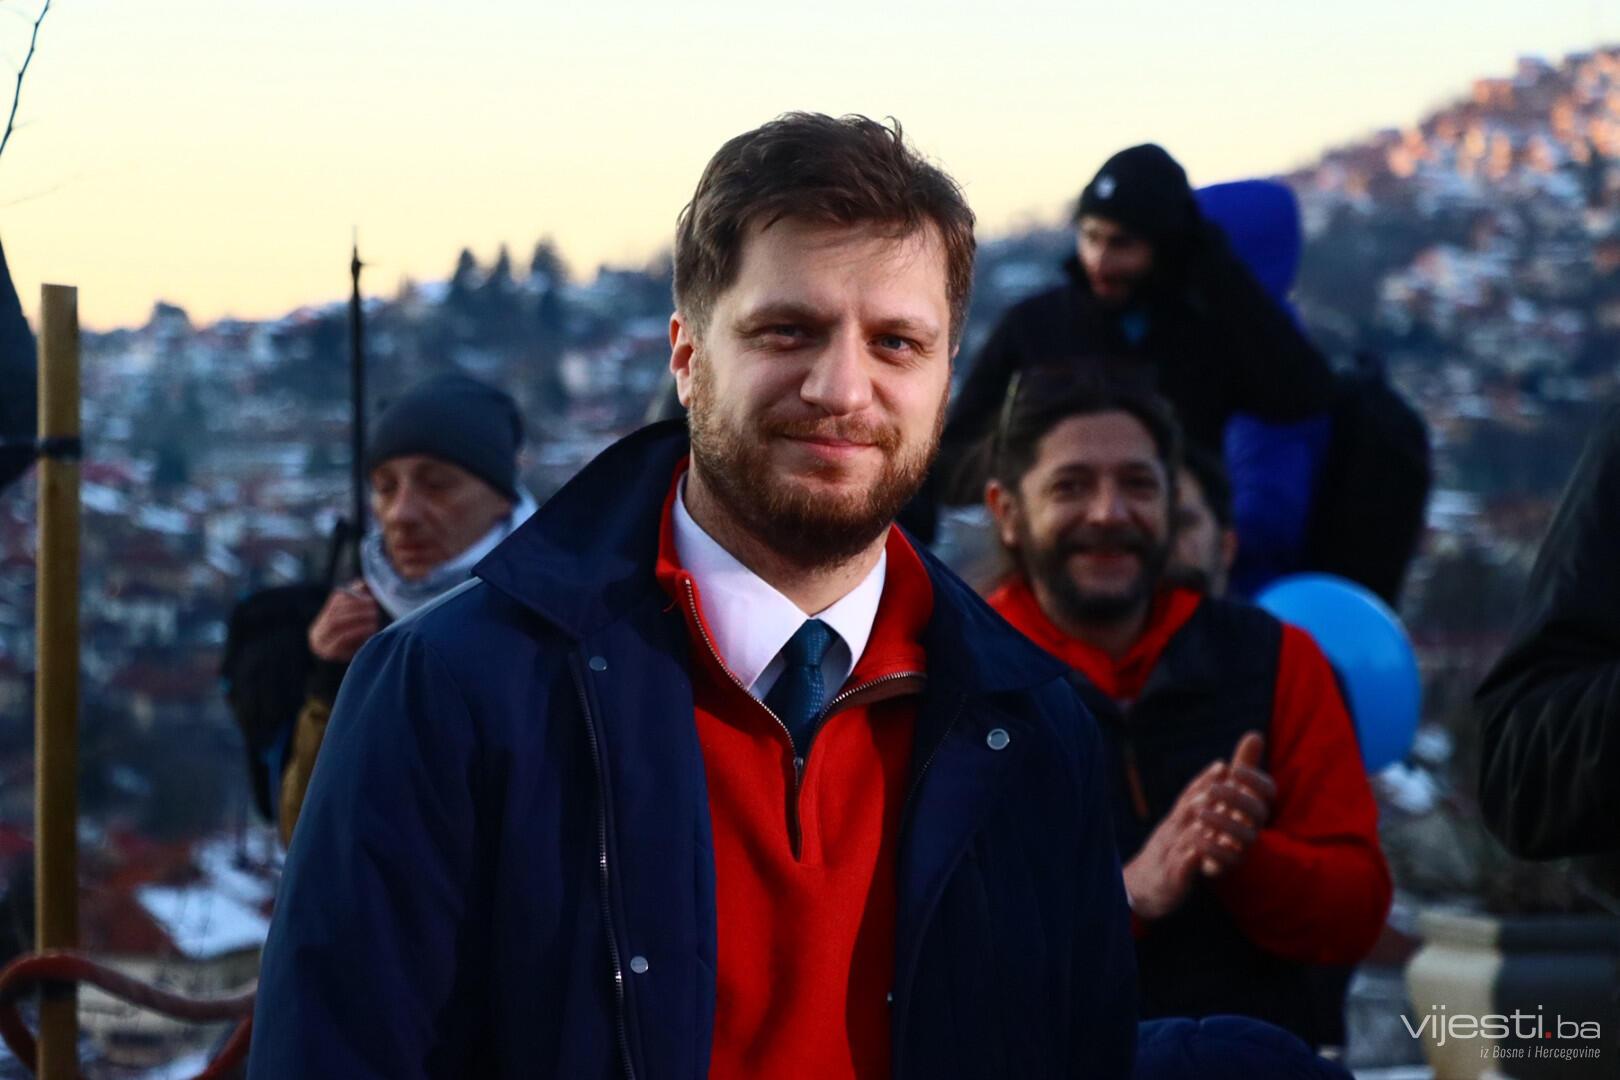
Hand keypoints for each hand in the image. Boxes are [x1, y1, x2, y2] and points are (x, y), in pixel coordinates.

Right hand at [308, 580, 379, 662]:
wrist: (340, 674)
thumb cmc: (356, 647)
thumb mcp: (356, 626)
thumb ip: (359, 603)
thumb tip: (364, 583)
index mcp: (324, 619)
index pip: (336, 599)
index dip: (353, 596)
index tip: (369, 597)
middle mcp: (318, 630)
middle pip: (336, 610)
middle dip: (356, 607)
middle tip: (374, 608)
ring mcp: (321, 642)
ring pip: (335, 623)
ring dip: (357, 618)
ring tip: (374, 618)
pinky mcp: (329, 654)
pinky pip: (340, 640)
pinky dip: (356, 632)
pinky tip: (370, 630)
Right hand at [1123, 760, 1226, 920]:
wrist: (1139, 890)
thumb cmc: (1167, 857)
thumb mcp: (1179, 832)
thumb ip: (1196, 814)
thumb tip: (1217, 793)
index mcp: (1176, 823)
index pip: (1189, 797)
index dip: (1205, 780)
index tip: (1223, 764)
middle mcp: (1171, 834)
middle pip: (1188, 810)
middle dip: (1205, 793)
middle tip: (1225, 779)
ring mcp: (1169, 855)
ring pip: (1184, 836)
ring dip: (1198, 822)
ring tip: (1213, 810)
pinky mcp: (1171, 879)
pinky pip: (1178, 868)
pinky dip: (1187, 860)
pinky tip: (1196, 855)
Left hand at [1198, 731, 1275, 877]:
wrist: (1203, 845)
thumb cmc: (1222, 809)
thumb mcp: (1229, 785)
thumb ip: (1243, 763)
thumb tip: (1255, 735)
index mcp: (1255, 802)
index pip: (1268, 790)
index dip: (1255, 779)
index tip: (1234, 769)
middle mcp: (1254, 824)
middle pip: (1258, 812)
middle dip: (1237, 798)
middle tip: (1213, 789)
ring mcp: (1244, 845)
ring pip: (1246, 837)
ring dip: (1223, 823)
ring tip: (1199, 813)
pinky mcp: (1229, 864)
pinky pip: (1229, 860)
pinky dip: (1213, 848)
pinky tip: (1196, 835)